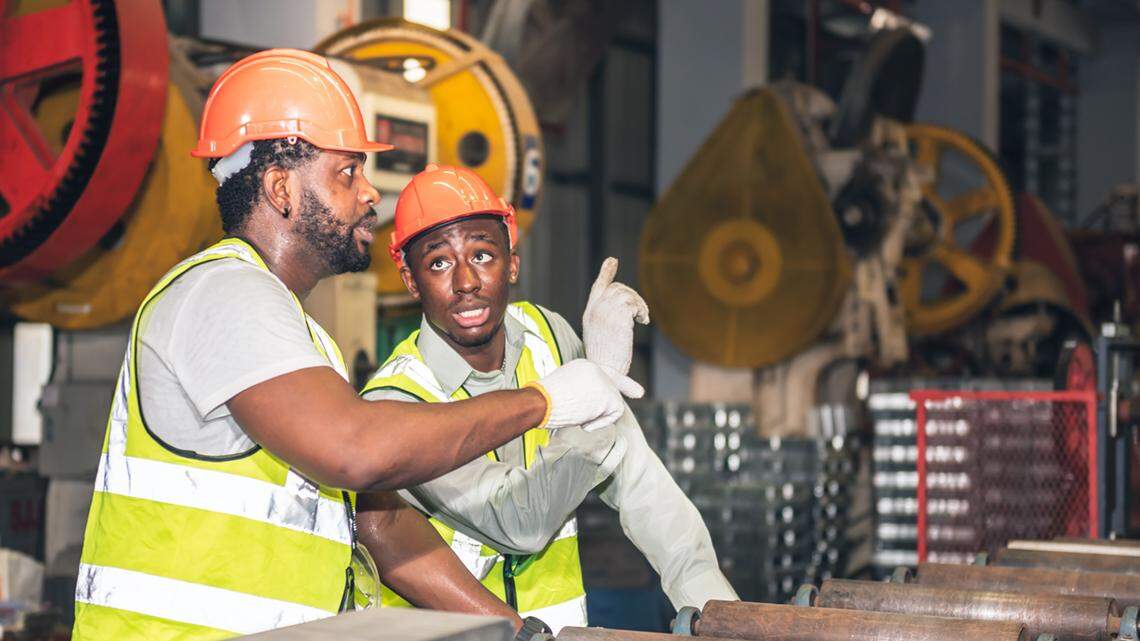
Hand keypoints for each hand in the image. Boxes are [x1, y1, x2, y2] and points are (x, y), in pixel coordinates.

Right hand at [531, 359, 641, 430]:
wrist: (541, 402)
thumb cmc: (542, 402)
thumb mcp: (563, 391)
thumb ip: (581, 393)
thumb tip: (590, 407)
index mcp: (582, 366)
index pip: (603, 372)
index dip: (618, 380)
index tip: (634, 385)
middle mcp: (595, 369)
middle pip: (614, 385)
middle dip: (626, 387)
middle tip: (640, 392)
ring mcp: (603, 381)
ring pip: (614, 402)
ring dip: (600, 415)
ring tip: (579, 416)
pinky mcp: (608, 394)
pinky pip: (615, 413)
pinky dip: (602, 421)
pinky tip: (584, 421)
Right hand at [583, 257, 649, 380]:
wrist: (604, 372)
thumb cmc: (605, 361)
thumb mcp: (601, 336)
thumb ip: (608, 320)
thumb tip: (625, 311)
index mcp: (590, 314)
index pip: (598, 287)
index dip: (606, 273)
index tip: (612, 261)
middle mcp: (596, 310)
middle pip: (617, 288)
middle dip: (632, 295)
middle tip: (641, 312)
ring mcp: (606, 312)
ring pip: (627, 294)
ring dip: (639, 304)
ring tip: (642, 318)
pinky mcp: (619, 318)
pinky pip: (634, 304)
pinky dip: (642, 311)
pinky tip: (643, 321)